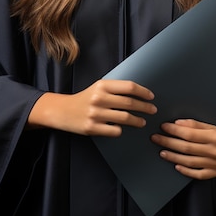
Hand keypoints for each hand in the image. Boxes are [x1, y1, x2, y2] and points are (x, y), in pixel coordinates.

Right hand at [28, 79, 156, 136]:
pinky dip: (121, 130)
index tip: (151, 97)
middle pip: (130, 103)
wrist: (63, 111)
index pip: (129, 87)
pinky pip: (115, 131)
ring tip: (142, 122)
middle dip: (145, 107)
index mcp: (102, 85)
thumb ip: (115, 88)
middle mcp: (99, 98)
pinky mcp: (92, 128)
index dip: (143, 92)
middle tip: (152, 110)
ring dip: (138, 121)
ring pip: (125, 118)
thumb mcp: (98, 87)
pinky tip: (123, 129)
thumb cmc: (85, 98)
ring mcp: (96, 114)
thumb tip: (139, 93)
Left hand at [151, 119, 215, 179]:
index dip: (174, 130)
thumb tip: (177, 124)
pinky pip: (197, 174)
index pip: (189, 134)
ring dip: (173, 157)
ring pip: (189, 162)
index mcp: (215, 136)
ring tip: (162, 152)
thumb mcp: (210, 122)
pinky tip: (176, 165)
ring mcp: (215, 164)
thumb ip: (194, 124)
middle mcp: (215, 151)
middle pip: (186, 148)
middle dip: (168, 142)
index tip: (163, 126)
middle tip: (156, 138)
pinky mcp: (215, 172)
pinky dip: (185, 171)